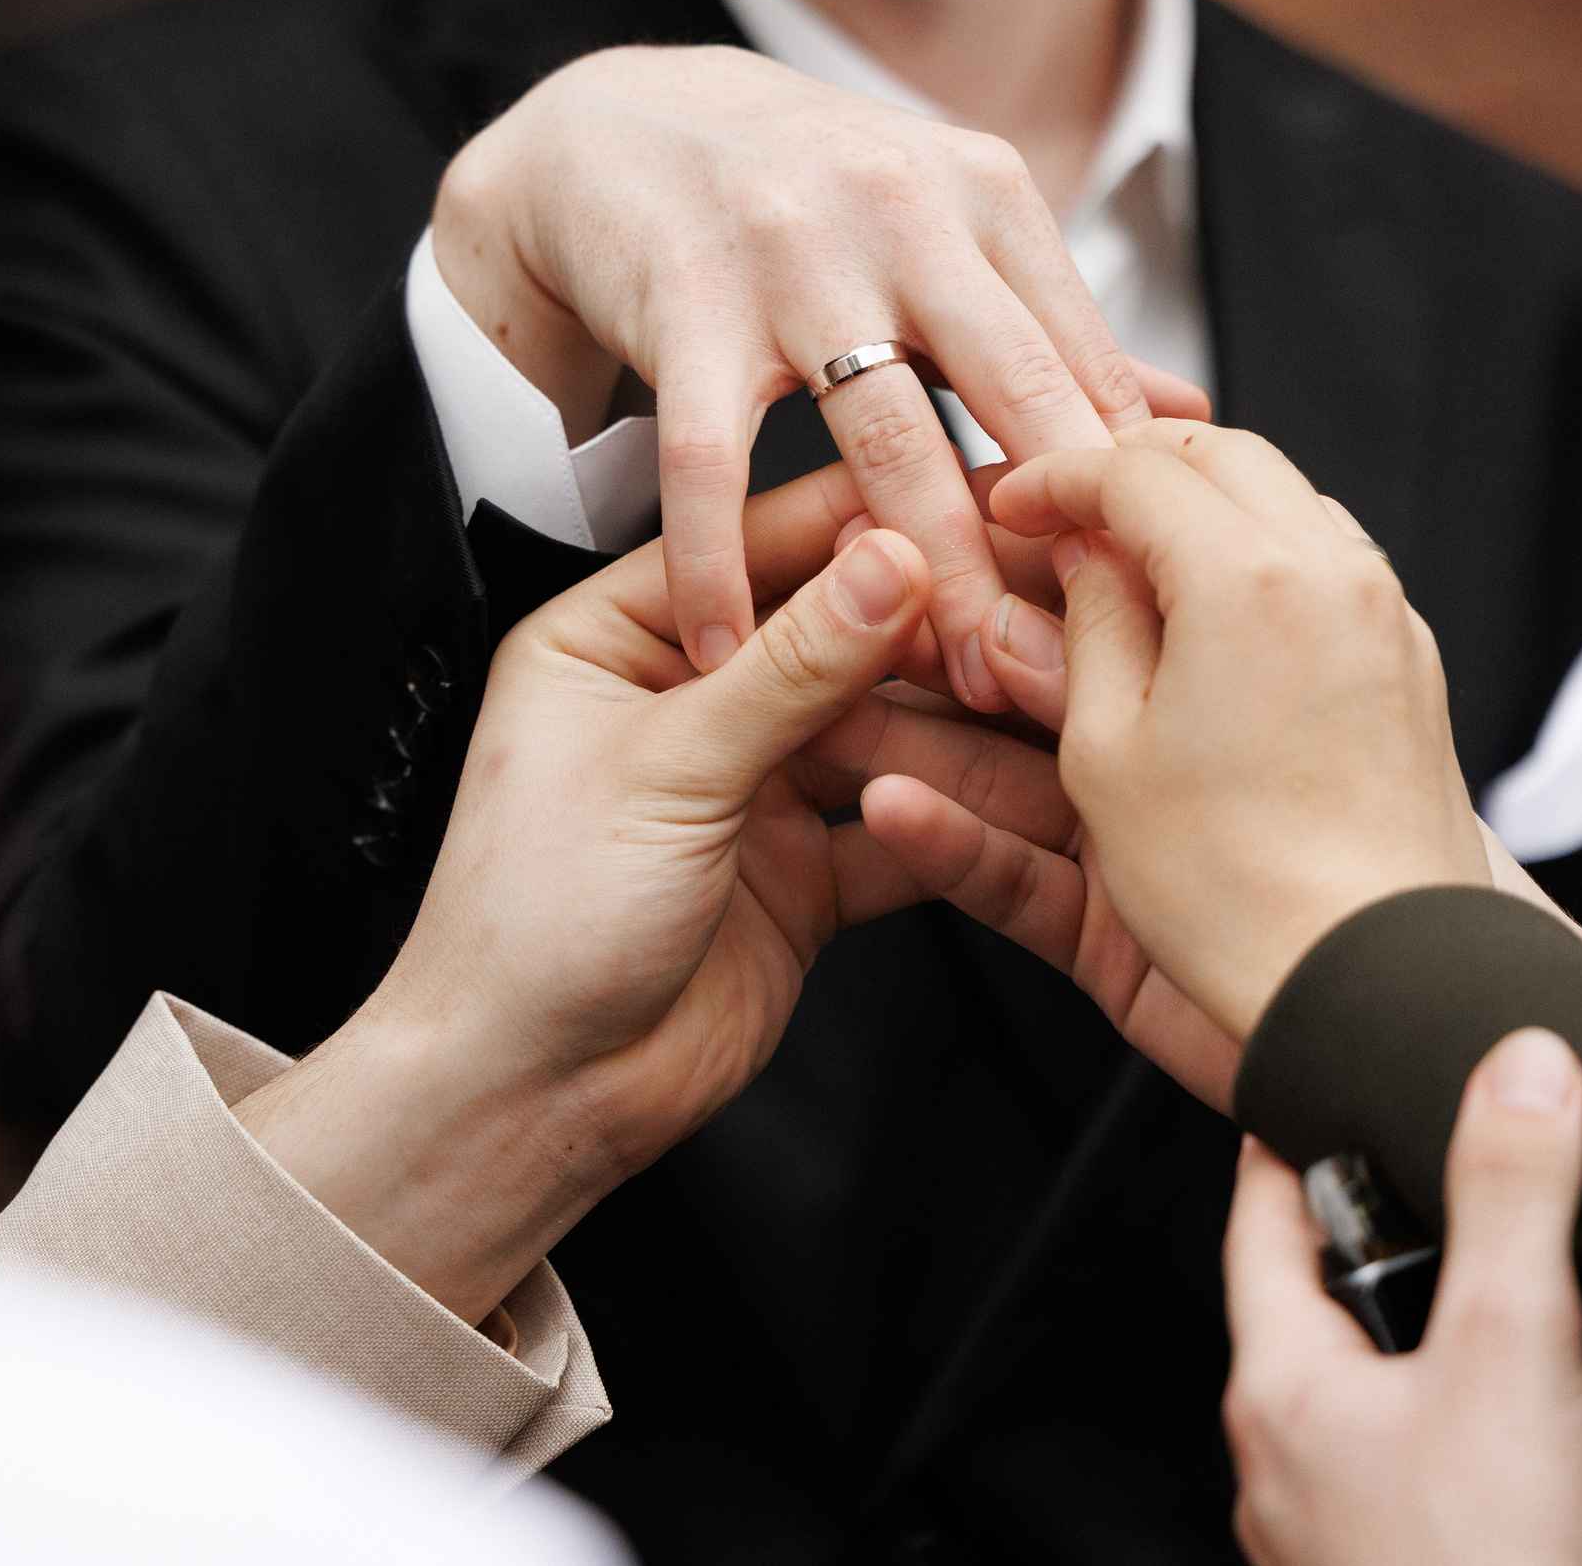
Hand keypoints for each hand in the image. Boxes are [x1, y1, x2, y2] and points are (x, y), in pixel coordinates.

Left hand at [234, 466, 1027, 1320]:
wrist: (532, 1093)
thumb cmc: (535, 920)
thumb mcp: (667, 766)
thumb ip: (789, 667)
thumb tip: (890, 561)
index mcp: (608, 640)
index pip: (749, 550)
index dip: (858, 521)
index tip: (964, 488)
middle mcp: (680, 703)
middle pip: (828, 634)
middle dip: (927, 616)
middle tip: (1032, 584)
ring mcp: (746, 788)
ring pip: (877, 728)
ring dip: (958, 715)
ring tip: (1049, 676)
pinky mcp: (799, 873)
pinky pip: (895, 825)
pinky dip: (953, 813)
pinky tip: (1020, 787)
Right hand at [431, 44, 1210, 703]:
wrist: (625, 126)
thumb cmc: (804, 195)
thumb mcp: (940, 227)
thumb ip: (1052, 324)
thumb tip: (1185, 417)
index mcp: (986, 192)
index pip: (1082, 362)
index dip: (1118, 495)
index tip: (1142, 608)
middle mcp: (903, 209)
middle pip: (1011, 400)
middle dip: (1046, 545)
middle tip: (1068, 671)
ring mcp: (790, 254)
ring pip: (878, 439)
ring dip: (915, 573)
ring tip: (942, 679)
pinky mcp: (683, 304)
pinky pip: (706, 462)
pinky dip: (716, 567)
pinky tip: (727, 650)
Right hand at [967, 420, 1488, 1037]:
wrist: (1375, 981)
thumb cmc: (1233, 890)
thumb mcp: (1104, 751)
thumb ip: (1087, 627)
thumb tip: (1083, 558)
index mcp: (1248, 579)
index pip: (1134, 471)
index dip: (1054, 476)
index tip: (1006, 501)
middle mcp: (1332, 578)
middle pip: (1223, 460)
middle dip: (1134, 466)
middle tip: (1063, 503)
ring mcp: (1380, 625)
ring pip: (1283, 505)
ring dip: (1201, 508)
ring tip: (1128, 556)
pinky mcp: (1404, 677)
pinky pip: (1325, 573)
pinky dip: (1256, 563)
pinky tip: (1207, 615)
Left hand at [1221, 1029, 1581, 1565]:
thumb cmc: (1493, 1565)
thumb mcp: (1513, 1350)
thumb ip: (1510, 1200)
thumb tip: (1520, 1064)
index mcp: (1279, 1386)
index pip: (1257, 1225)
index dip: (1284, 1153)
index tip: (1300, 1095)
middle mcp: (1277, 1460)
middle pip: (1306, 1314)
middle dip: (1361, 1254)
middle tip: (1420, 1193)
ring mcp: (1321, 1533)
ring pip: (1355, 1406)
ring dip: (1407, 1356)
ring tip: (1485, 1316)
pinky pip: (1393, 1480)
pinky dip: (1437, 1442)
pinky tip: (1505, 1449)